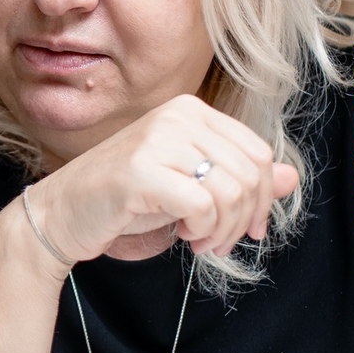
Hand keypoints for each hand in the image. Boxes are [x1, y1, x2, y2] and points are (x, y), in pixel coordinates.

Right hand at [23, 94, 300, 264]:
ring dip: (223, 230)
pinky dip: (202, 231)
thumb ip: (237, 178)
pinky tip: (182, 236)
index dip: (263, 197)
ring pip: (231, 191)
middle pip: (251, 172)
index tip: (247, 228)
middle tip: (219, 242)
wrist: (62, 214)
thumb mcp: (189, 185)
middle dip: (244, 219)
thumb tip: (291, 178)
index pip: (257, 152)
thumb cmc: (124, 199)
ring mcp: (157, 140)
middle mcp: (176, 116)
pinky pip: (203, 206)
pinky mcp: (142, 171)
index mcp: (190, 110)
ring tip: (200, 241)